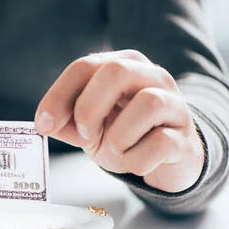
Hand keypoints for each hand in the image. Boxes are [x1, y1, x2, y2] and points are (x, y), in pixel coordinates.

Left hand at [35, 50, 204, 192]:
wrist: (162, 162)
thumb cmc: (123, 136)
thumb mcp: (86, 128)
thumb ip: (64, 123)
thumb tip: (45, 124)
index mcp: (121, 66)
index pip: (84, 66)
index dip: (58, 96)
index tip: (43, 124)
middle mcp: (151, 77)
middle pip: (116, 72)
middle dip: (89, 108)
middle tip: (84, 134)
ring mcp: (174, 104)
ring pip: (149, 103)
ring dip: (119, 136)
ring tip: (118, 148)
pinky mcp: (186, 136)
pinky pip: (161, 143)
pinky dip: (138, 160)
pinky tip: (136, 162)